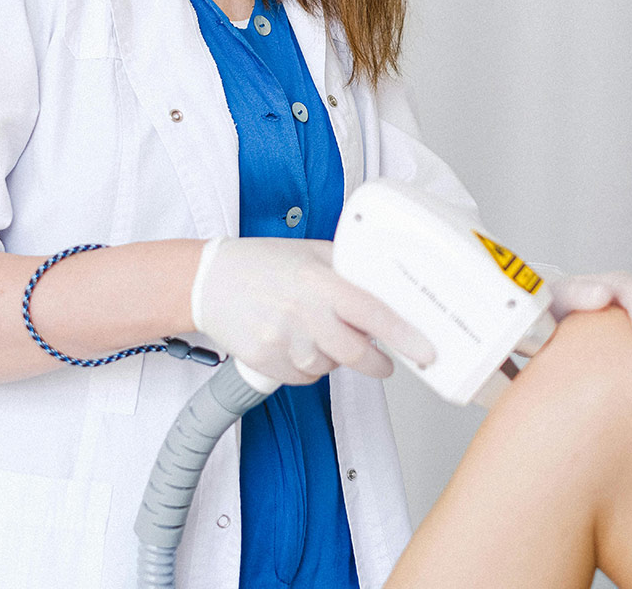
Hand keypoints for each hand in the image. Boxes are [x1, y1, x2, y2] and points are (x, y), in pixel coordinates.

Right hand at [191, 237, 434, 385]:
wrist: (205, 282)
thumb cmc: (259, 263)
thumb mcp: (310, 252)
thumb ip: (347, 268)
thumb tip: (386, 286)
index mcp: (318, 281)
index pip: (372, 312)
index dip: (404, 335)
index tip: (426, 350)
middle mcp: (302, 313)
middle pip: (355, 354)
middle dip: (377, 362)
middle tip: (385, 362)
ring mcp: (281, 340)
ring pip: (328, 367)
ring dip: (335, 358)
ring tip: (317, 333)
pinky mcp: (265, 361)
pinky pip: (303, 378)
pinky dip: (309, 367)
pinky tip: (296, 343)